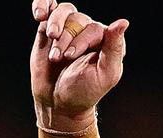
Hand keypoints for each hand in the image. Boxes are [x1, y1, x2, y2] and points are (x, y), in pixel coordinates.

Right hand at [30, 2, 129, 131]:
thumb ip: (114, 48)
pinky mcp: (49, 29)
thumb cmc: (84, 92)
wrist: (58, 102)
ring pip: (63, 11)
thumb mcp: (105, 74)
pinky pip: (48, 7)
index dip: (80, 41)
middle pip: (77, 19)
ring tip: (50, 39)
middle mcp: (89, 31)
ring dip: (55, 24)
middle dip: (65, 39)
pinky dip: (42, 5)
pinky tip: (39, 14)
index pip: (94, 29)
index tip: (69, 57)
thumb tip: (123, 22)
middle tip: (58, 58)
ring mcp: (69, 29)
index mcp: (106, 41)